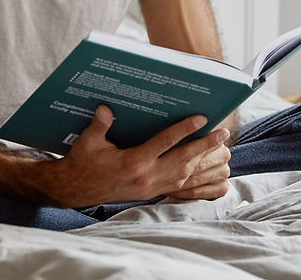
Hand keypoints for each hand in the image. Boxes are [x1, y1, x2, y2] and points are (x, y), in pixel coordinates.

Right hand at [39, 105, 230, 206]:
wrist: (77, 190)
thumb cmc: (83, 162)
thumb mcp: (87, 142)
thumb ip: (99, 125)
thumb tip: (105, 108)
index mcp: (133, 163)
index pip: (164, 143)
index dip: (184, 130)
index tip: (201, 118)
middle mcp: (146, 177)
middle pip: (182, 161)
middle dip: (204, 146)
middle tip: (223, 133)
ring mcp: (150, 188)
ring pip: (184, 174)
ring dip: (202, 159)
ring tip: (219, 145)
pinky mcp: (150, 193)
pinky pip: (178, 184)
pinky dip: (192, 172)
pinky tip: (201, 162)